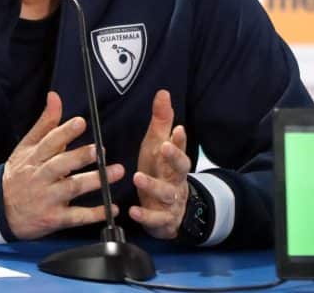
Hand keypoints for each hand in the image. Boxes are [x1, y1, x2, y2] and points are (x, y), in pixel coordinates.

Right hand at [2, 91, 124, 239]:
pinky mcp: (54, 218)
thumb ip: (45, 123)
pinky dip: (94, 214)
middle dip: (79, 157)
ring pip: (71, 188)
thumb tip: (55, 97)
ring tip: (116, 172)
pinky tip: (111, 208)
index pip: (49, 142)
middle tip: (99, 150)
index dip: (65, 132)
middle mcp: (40, 177)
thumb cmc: (19, 173)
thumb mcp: (27, 147)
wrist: (0, 209)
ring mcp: (47, 198)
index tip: (81, 122)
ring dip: (95, 180)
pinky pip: (76, 216)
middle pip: (60, 165)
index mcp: (34, 157)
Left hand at [130, 89, 190, 239]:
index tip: (177, 129)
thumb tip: (163, 92)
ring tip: (138, 177)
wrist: (170, 211)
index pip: (181, 148)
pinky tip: (133, 211)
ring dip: (153, 186)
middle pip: (181, 169)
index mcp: (174, 163)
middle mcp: (177, 181)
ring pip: (167, 193)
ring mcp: (172, 201)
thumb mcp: (157, 146)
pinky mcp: (163, 220)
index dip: (180, 140)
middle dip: (174, 157)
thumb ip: (161, 122)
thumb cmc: (160, 172)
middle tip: (164, 146)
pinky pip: (156, 219)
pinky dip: (145, 215)